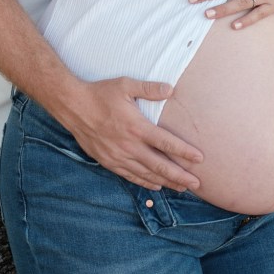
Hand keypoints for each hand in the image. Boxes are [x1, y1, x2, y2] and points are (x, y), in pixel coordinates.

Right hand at [61, 77, 202, 191]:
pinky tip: (156, 186)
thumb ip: (149, 88)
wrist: (73, 106)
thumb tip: (171, 89)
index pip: (166, 143)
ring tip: (182, 188)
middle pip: (160, 165)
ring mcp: (118, 156)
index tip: (199, 159)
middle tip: (197, 184)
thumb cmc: (101, 93)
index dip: (184, 152)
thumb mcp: (125, 85)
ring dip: (166, 182)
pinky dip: (146, 183)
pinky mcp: (109, 161)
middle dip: (180, 176)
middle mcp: (129, 145)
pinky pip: (131, 176)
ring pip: (147, 174)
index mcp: (136, 127)